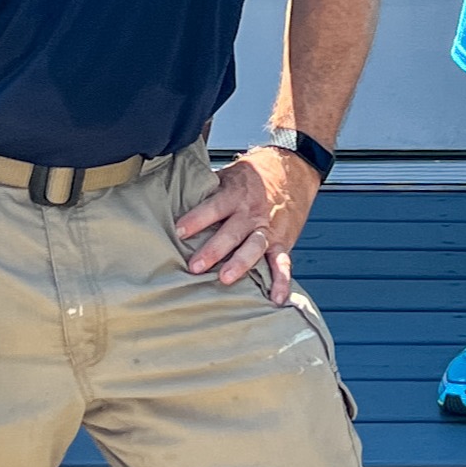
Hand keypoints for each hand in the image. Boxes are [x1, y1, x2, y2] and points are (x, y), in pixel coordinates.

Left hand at [174, 146, 316, 296]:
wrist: (293, 168)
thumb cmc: (255, 174)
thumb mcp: (229, 174)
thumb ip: (208, 190)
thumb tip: (173, 197)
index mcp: (235, 193)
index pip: (214, 206)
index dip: (197, 218)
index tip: (179, 231)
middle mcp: (251, 213)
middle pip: (231, 232)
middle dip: (214, 249)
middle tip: (196, 266)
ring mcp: (267, 228)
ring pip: (254, 247)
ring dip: (240, 263)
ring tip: (225, 279)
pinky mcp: (282, 241)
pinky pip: (283, 262)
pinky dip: (281, 281)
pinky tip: (275, 298)